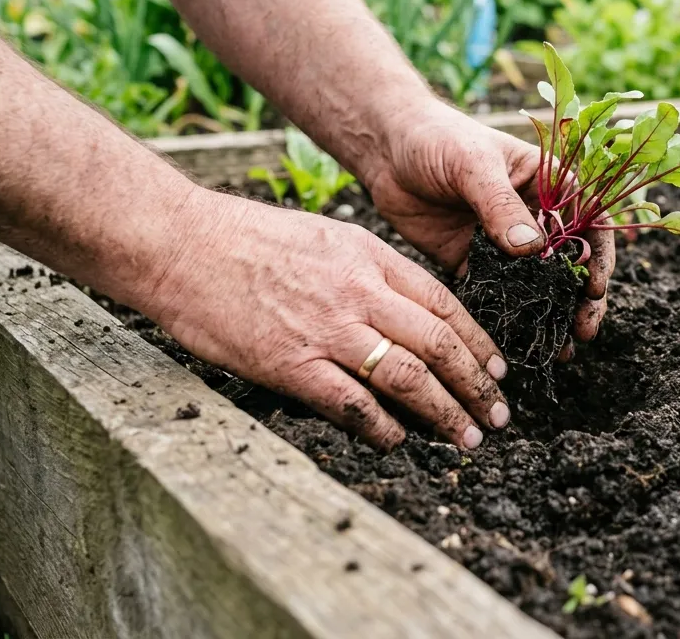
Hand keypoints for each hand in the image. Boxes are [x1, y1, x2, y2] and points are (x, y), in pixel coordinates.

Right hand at [143, 187, 511, 449]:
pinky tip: (399, 441)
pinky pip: (354, 404)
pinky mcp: (292, 364)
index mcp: (370, 258)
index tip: (498, 369)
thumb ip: (368, 272)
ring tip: (466, 437)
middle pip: (439, 344)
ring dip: (445, 413)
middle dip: (476, 385)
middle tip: (498, 414)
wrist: (182, 245)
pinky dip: (384, 428)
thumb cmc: (247, 240)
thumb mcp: (326, 237)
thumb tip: (404, 312)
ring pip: (409, 377)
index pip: (445, 304)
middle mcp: (360, 293)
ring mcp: (328, 330)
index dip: (478, 342)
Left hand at [360, 100, 613, 352]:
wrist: (386, 150)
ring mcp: (504, 243)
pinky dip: (510, 317)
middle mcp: (534, 216)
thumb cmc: (437, 138)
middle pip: (571, 262)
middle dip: (581, 298)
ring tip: (561, 349)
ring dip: (552, 315)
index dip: (600, 255)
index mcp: (549, 184)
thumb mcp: (474, 164)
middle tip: (583, 330)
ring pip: (539, 285)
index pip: (589, 221)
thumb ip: (501, 204)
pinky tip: (517, 342)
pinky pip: (498, 295)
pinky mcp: (474, 263)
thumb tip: (532, 248)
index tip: (595, 287)